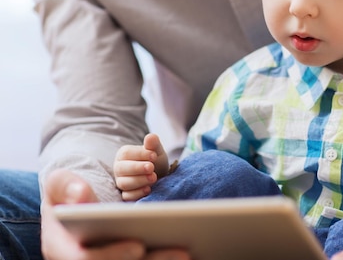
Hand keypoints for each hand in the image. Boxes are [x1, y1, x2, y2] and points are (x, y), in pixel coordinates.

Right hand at [41, 169, 190, 259]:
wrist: (73, 201)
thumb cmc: (67, 192)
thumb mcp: (60, 183)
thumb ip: (65, 185)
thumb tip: (80, 194)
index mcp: (63, 248)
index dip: (112, 255)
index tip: (138, 246)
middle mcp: (85, 259)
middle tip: (181, 253)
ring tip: (189, 252)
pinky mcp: (122, 258)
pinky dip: (164, 257)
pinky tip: (190, 251)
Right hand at [114, 133, 169, 200]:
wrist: (160, 175)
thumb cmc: (155, 161)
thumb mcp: (157, 151)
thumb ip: (153, 144)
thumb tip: (150, 137)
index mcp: (124, 154)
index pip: (126, 153)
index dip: (140, 154)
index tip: (154, 156)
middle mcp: (119, 168)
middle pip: (121, 169)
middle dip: (137, 168)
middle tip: (152, 168)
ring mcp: (121, 182)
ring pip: (123, 183)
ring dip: (139, 181)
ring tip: (154, 178)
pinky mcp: (126, 195)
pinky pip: (127, 196)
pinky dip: (137, 193)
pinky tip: (148, 189)